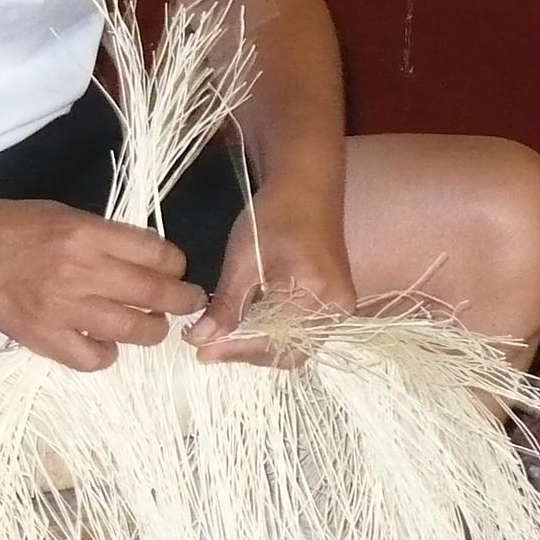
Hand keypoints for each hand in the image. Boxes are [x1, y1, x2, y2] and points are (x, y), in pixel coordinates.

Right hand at [0, 197, 206, 370]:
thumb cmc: (9, 226)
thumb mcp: (64, 214)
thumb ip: (106, 237)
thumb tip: (151, 261)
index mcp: (86, 233)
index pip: (159, 254)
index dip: (177, 264)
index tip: (175, 269)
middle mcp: (79, 271)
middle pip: (157, 293)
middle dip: (183, 299)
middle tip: (188, 301)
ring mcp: (61, 309)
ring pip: (135, 330)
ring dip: (152, 329)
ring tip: (149, 325)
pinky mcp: (42, 338)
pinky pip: (94, 358)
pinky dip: (106, 354)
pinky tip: (103, 342)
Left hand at [187, 181, 355, 364]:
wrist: (306, 187)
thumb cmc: (275, 215)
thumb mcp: (243, 259)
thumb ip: (226, 305)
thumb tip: (201, 341)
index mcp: (319, 295)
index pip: (276, 343)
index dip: (236, 351)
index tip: (201, 350)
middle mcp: (338, 309)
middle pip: (288, 352)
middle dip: (246, 352)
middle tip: (208, 344)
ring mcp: (339, 308)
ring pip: (293, 344)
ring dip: (256, 344)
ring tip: (220, 334)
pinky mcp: (331, 303)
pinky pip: (299, 331)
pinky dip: (269, 332)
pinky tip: (242, 322)